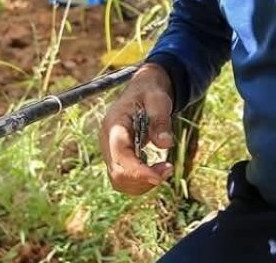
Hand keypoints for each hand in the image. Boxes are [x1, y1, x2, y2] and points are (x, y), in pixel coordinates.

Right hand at [99, 63, 175, 194]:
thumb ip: (160, 119)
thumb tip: (165, 144)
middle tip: (168, 169)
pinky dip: (142, 182)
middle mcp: (107, 141)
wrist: (144, 91)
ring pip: (119, 181)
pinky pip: (125, 180)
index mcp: (114, 124)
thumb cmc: (150, 93)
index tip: (159, 178)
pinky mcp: (117, 158)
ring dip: (143, 184)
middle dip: (143, 179)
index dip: (137, 171)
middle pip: (117, 174)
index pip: (120, 155)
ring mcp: (110, 151)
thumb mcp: (158, 99)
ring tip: (165, 169)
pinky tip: (158, 170)